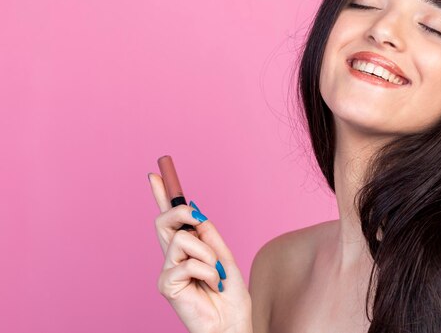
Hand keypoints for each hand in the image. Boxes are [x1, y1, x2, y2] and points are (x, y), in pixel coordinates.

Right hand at [148, 173, 251, 332]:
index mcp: (187, 248)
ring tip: (216, 273)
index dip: (161, 196)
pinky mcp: (166, 284)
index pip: (170, 218)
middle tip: (198, 218)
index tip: (156, 175)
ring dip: (207, 253)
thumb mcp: (223, 255)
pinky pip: (187, 263)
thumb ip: (208, 234)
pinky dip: (207, 271)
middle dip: (181, 212)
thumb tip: (194, 210)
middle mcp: (173, 257)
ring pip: (181, 240)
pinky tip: (212, 285)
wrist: (231, 323)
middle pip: (163, 221)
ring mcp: (167, 270)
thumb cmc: (228, 294)